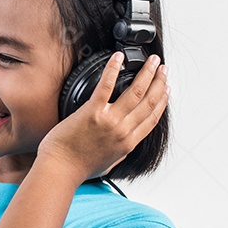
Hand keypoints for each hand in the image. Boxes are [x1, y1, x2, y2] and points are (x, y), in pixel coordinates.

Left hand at [38, 52, 168, 181]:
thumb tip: (124, 144)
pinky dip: (113, 69)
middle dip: (159, 81)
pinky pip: (106, 86)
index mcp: (128, 143)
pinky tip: (118, 57)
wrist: (59, 170)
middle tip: (163, 68)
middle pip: (149, 101)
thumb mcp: (109, 163)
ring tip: (152, 60)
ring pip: (136, 91)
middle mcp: (123, 131)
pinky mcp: (91, 113)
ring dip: (147, 73)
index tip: (167, 89)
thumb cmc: (78, 168)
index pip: (153, 117)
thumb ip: (120, 151)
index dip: (163, 100)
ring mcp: (109, 121)